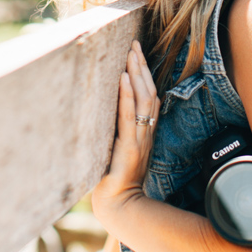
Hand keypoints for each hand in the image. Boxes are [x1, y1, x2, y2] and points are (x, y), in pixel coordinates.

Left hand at [91, 41, 160, 233]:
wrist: (120, 208)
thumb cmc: (113, 182)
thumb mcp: (116, 151)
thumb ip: (115, 133)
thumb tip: (102, 113)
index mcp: (144, 133)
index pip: (150, 98)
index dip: (146, 75)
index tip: (138, 54)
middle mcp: (145, 133)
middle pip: (149, 93)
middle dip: (142, 67)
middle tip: (135, 44)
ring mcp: (139, 140)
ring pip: (144, 100)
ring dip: (137, 74)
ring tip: (132, 53)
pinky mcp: (129, 148)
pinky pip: (130, 117)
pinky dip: (127, 96)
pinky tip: (124, 79)